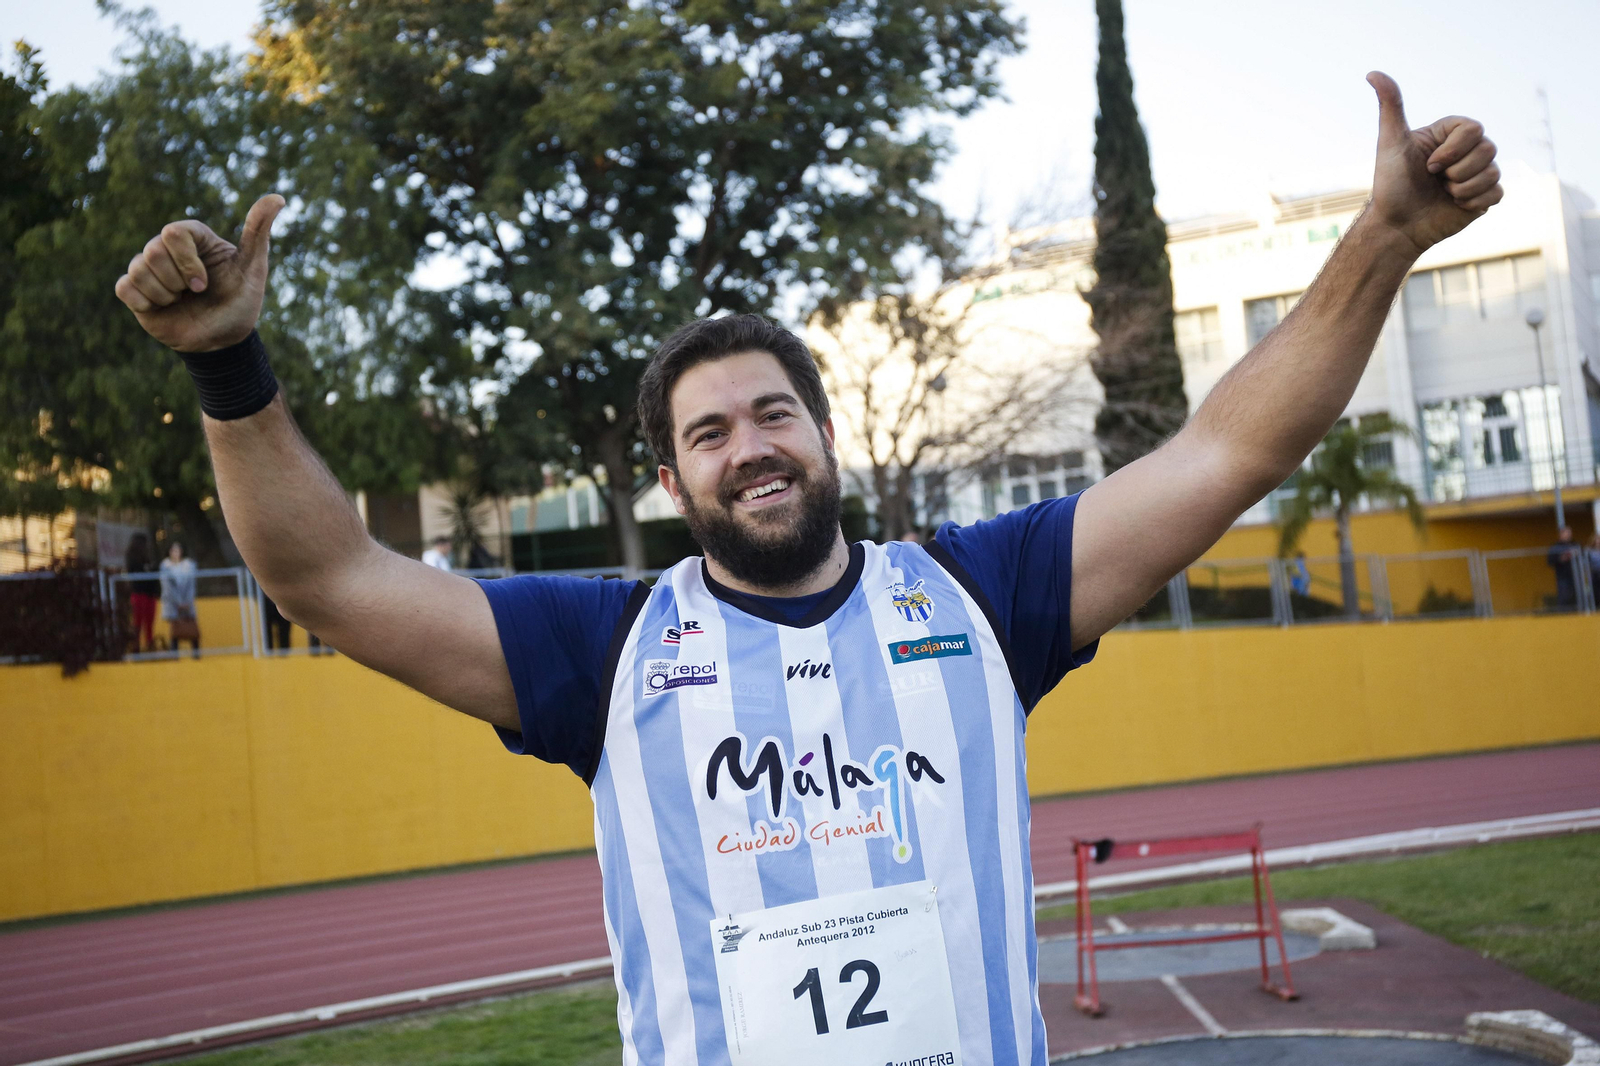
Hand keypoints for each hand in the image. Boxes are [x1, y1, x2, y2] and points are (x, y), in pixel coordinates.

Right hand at [114, 194, 284, 352]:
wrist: (224, 338)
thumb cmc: (240, 300)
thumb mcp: (253, 267)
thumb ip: (258, 231)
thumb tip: (278, 197)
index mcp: (192, 237)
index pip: (173, 233)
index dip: (187, 262)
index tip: (204, 284)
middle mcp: (168, 248)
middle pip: (153, 251)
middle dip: (177, 281)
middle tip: (194, 293)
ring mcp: (149, 268)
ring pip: (138, 270)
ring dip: (164, 295)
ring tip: (180, 301)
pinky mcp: (135, 290)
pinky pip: (123, 287)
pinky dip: (145, 302)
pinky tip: (162, 308)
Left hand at [1365, 72, 1500, 255]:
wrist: (1397, 226)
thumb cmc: (1392, 184)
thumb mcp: (1391, 142)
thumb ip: (1391, 106)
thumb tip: (1372, 72)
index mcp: (1450, 134)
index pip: (1473, 129)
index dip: (1453, 150)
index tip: (1428, 165)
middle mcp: (1466, 150)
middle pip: (1489, 149)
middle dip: (1457, 170)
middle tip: (1435, 180)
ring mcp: (1477, 173)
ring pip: (1493, 172)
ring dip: (1463, 188)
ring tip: (1443, 194)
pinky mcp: (1484, 197)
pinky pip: (1496, 193)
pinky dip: (1473, 203)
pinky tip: (1454, 206)